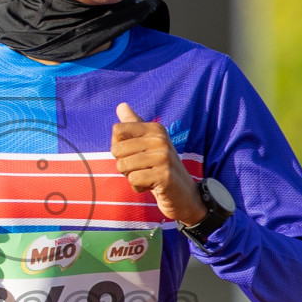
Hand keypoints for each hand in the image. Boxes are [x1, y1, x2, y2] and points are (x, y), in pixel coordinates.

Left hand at [110, 103, 205, 225]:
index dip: (119, 147)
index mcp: (155, 129)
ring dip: (131, 177)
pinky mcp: (164, 175)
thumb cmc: (160, 169)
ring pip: (123, 166)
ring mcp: (164, 157)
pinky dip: (138, 187)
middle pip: (117, 149)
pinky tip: (153, 186)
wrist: (184, 196)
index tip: (135, 154)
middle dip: (124, 165)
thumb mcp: (148, 145)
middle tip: (143, 169)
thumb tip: (121, 105)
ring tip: (148, 177)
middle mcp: (161, 139)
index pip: (118, 130)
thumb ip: (134, 125)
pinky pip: (133, 180)